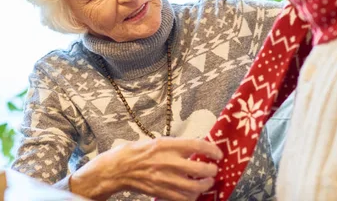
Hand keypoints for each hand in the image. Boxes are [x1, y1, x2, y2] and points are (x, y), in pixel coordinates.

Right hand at [69, 137, 222, 200]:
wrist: (119, 168)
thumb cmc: (138, 151)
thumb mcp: (158, 142)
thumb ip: (176, 146)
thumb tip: (196, 149)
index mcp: (167, 144)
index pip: (197, 145)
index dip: (212, 149)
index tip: (218, 153)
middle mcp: (168, 161)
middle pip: (199, 168)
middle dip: (211, 170)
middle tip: (213, 169)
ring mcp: (165, 178)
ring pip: (194, 186)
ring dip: (205, 185)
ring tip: (207, 182)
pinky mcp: (161, 191)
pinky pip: (183, 198)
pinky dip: (192, 197)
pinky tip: (193, 193)